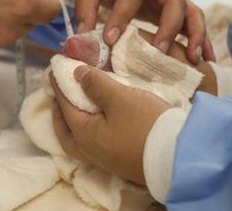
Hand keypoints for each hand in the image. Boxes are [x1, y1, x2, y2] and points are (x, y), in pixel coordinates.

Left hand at [51, 66, 170, 184]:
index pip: (64, 106)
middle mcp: (91, 151)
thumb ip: (96, 84)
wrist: (177, 157)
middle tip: (60, 94)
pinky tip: (102, 120)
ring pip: (81, 140)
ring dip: (75, 122)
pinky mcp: (122, 160)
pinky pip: (96, 143)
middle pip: (66, 131)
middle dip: (60, 112)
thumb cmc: (145, 125)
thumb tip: (76, 74)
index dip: (58, 86)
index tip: (53, 70)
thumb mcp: (120, 98)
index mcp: (84, 135)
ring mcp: (107, 159)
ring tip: (79, 106)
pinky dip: (91, 128)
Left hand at [75, 0, 214, 63]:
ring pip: (191, 10)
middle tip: (159, 52)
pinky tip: (206, 59)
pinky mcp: (177, 6)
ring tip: (193, 59)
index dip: (123, 14)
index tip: (110, 40)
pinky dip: (200, 39)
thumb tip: (85, 37)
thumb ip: (86, 7)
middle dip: (168, 26)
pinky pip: (193, 20)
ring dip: (195, 34)